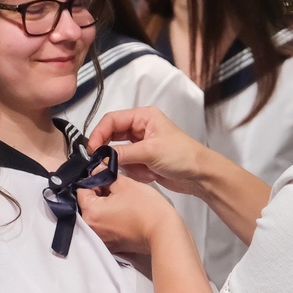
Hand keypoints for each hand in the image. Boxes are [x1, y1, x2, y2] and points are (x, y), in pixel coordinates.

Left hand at [78, 178, 180, 256]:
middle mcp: (91, 228)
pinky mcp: (111, 245)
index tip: (105, 176)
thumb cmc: (146, 208)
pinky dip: (110, 219)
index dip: (93, 179)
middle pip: (86, 204)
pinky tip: (124, 213)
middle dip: (98, 193)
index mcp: (90, 212)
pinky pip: (104, 227)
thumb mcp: (125, 184)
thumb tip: (97, 170)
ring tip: (121, 200)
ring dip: (104, 206)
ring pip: (95, 216)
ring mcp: (101, 239)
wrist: (163, 232)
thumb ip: (106, 175)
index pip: (81, 190)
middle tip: (115, 187)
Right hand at [87, 107, 210, 194]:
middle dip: (108, 150)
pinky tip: (148, 175)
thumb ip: (122, 153)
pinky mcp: (143, 160)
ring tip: (141, 169)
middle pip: (112, 136)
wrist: (200, 176)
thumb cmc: (182, 156)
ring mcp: (141, 145)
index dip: (99, 133)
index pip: (112, 120)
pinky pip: (126, 165)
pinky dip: (133, 172)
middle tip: (101, 162)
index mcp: (143, 117)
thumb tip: (100, 157)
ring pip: (118, 153)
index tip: (92, 149)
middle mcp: (140, 128)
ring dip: (125, 163)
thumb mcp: (150, 151)